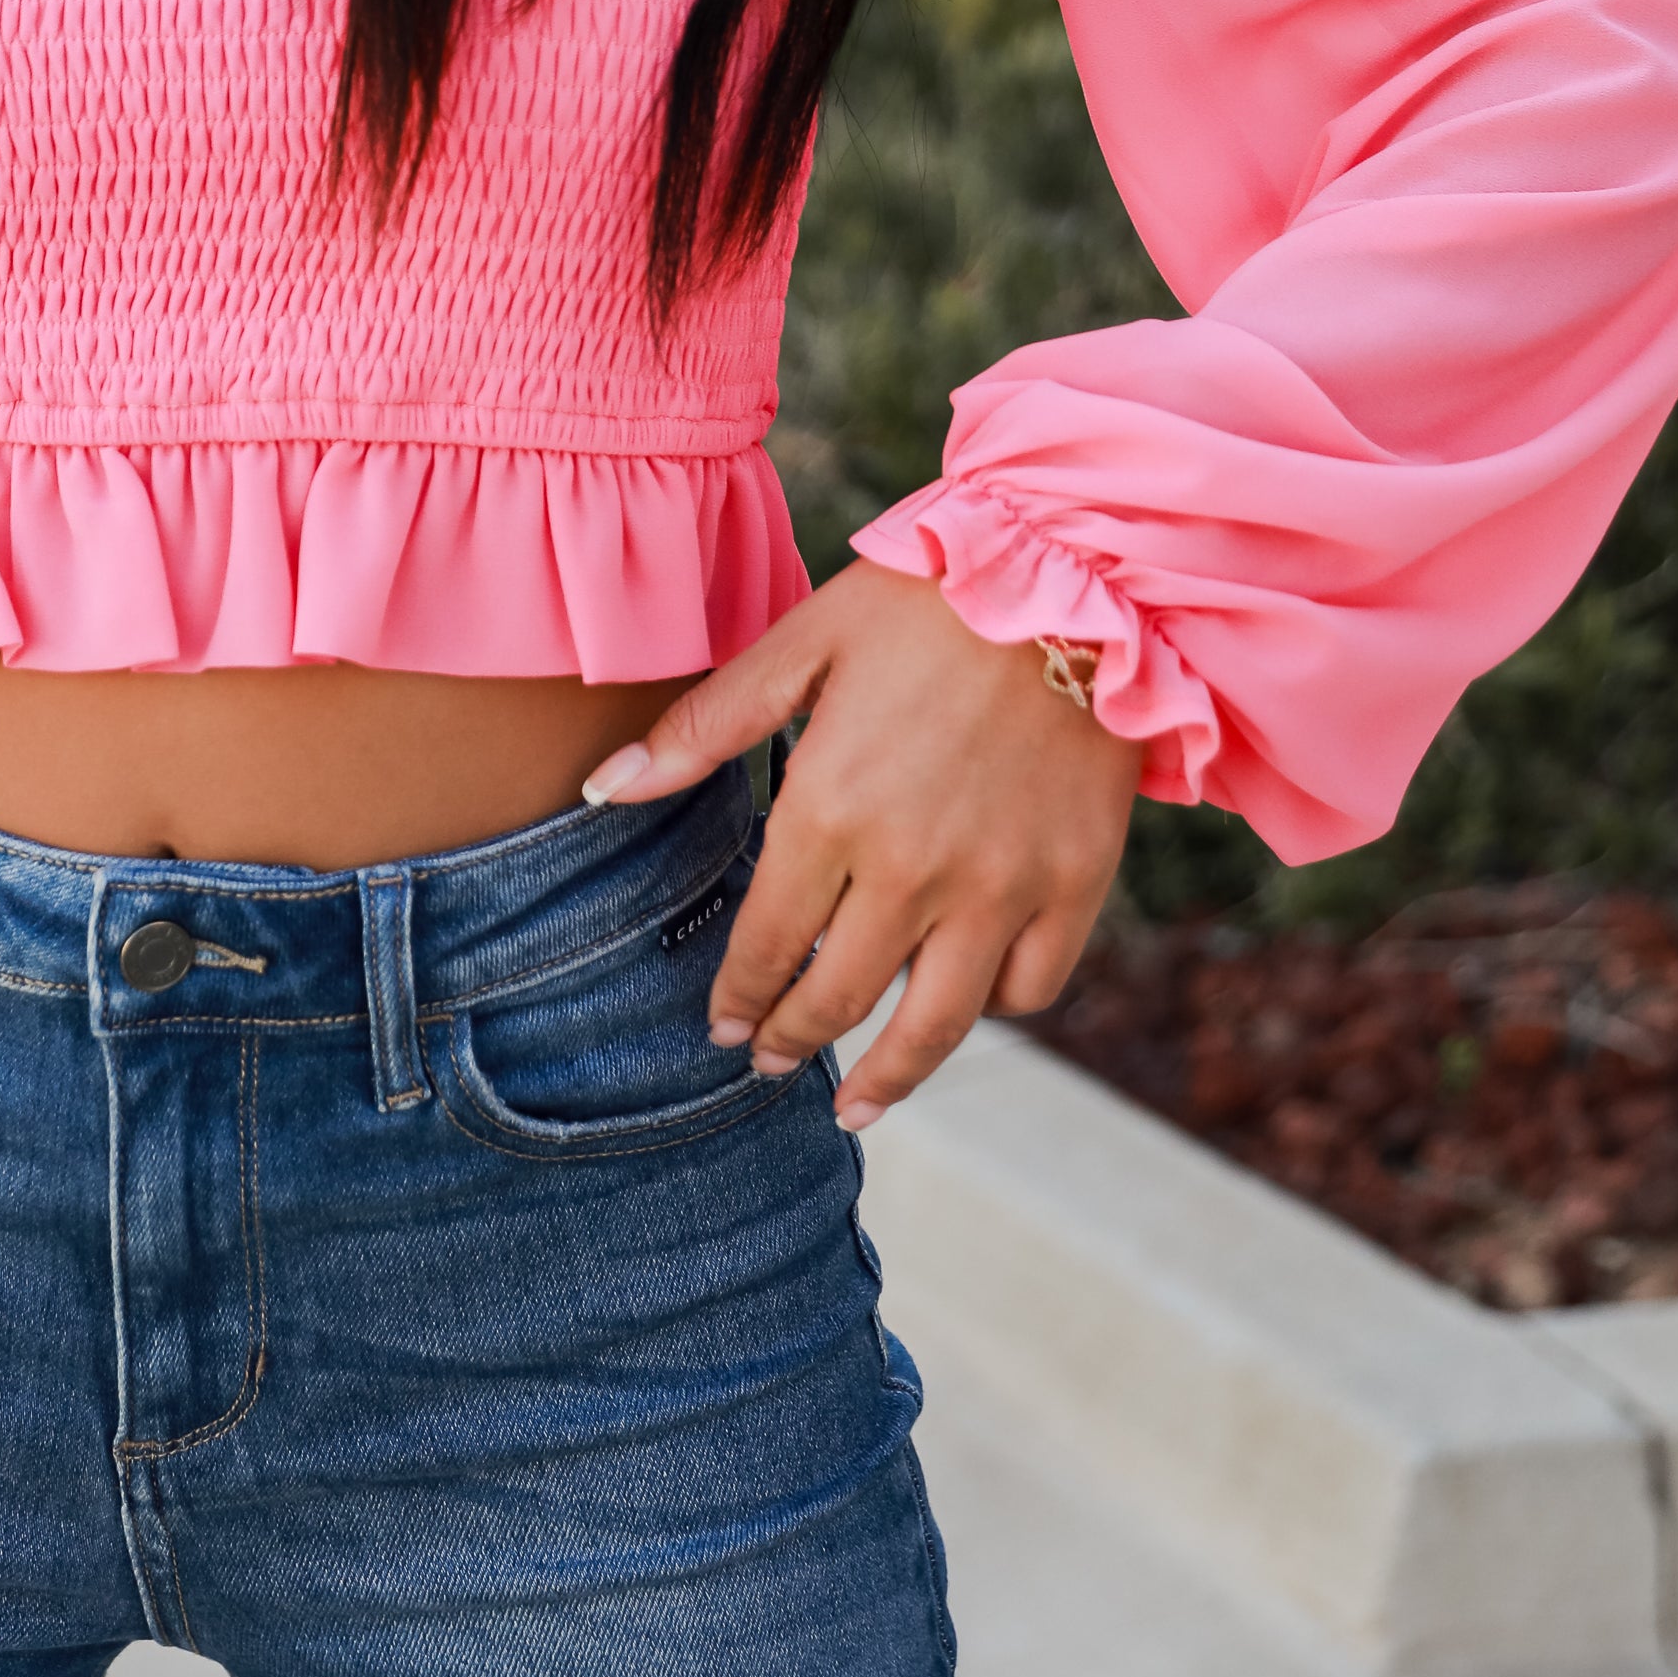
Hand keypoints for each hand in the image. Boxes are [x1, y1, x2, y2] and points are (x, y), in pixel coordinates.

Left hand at [582, 557, 1138, 1127]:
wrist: (1077, 571)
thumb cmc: (925, 600)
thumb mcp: (800, 644)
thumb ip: (701, 729)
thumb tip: (600, 788)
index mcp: (831, 809)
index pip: (768, 944)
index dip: (738, 996)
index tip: (720, 1025)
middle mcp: (914, 869)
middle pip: (840, 997)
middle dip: (792, 1039)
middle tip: (767, 1061)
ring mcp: (1002, 886)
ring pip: (935, 1024)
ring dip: (887, 1078)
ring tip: (854, 1105)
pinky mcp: (1076, 884)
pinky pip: (1029, 985)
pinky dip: (993, 1008)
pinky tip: (962, 1009)